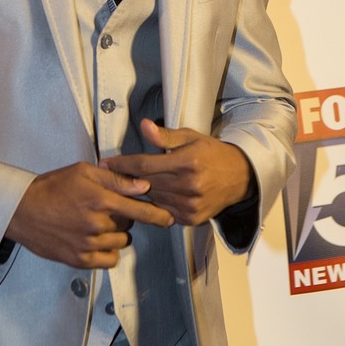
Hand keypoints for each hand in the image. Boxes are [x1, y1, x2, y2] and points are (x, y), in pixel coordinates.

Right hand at [6, 161, 173, 268]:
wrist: (22, 210)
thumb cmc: (51, 186)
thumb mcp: (83, 172)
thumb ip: (115, 179)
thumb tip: (143, 185)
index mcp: (100, 199)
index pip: (140, 210)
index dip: (158, 215)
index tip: (169, 218)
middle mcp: (96, 224)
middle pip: (129, 225)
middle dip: (124, 218)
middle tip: (106, 209)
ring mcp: (88, 244)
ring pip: (120, 242)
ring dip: (115, 234)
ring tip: (96, 223)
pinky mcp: (79, 259)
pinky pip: (109, 259)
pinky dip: (107, 251)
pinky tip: (95, 240)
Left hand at [101, 119, 250, 225]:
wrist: (240, 177)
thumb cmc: (211, 154)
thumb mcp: (190, 138)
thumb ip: (164, 136)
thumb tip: (144, 126)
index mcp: (187, 162)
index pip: (144, 165)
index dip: (122, 165)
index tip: (104, 163)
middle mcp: (189, 185)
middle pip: (145, 184)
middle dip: (126, 179)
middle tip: (108, 175)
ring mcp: (190, 205)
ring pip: (152, 199)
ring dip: (140, 193)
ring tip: (128, 185)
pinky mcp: (191, 219)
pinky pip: (164, 212)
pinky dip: (157, 203)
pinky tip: (153, 196)